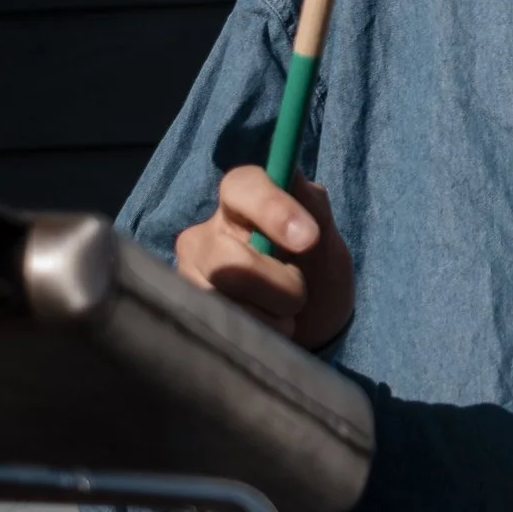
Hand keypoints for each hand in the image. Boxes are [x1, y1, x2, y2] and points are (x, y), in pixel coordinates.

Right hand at [172, 166, 354, 350]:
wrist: (311, 325)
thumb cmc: (316, 272)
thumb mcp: (326, 240)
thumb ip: (313, 208)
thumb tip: (292, 178)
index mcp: (243, 200)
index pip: (242, 186)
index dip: (273, 209)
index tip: (309, 239)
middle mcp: (207, 233)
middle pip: (231, 262)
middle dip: (281, 287)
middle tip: (300, 292)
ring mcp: (190, 273)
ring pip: (223, 300)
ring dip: (270, 315)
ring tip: (281, 310)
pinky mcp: (186, 309)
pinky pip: (218, 327)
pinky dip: (256, 333)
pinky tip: (263, 327)